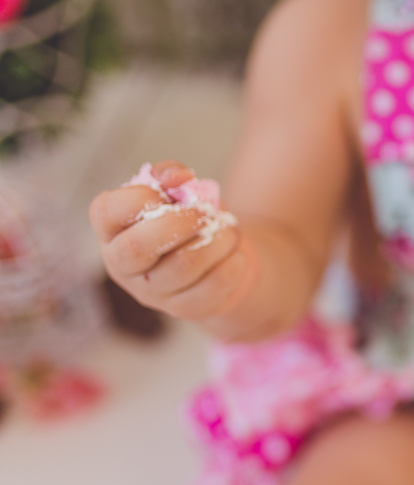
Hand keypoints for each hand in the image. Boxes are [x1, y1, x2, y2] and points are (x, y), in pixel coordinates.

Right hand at [89, 160, 249, 321]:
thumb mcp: (178, 190)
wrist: (220, 258)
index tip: (169, 191)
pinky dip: (231, 266)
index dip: (138, 197)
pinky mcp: (183, 309)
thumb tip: (178, 177)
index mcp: (113, 230)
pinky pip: (209, 289)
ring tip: (230, 230)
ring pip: (183, 266)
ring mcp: (152, 292)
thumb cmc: (189, 219)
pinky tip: (236, 256)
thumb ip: (170, 174)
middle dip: (180, 223)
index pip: (105, 212)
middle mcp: (123, 264)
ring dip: (217, 241)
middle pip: (138, 247)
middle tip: (205, 213)